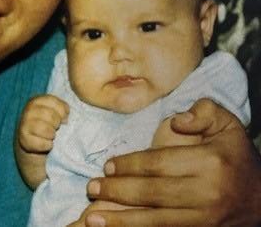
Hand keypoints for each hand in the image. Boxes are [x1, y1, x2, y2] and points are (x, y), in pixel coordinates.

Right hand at [17, 94, 68, 153]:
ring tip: (51, 135)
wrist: (30, 140)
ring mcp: (24, 124)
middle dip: (57, 123)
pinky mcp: (24, 139)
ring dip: (52, 134)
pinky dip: (48, 145)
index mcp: (36, 101)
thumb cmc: (46, 123)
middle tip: (55, 127)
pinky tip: (47, 144)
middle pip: (51, 116)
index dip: (62, 111)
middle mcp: (28, 110)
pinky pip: (42, 143)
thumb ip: (61, 109)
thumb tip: (65, 119)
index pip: (52, 101)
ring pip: (46, 129)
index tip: (64, 118)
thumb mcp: (53, 111)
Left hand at [78, 99, 260, 226]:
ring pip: (155, 222)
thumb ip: (202, 112)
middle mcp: (207, 195)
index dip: (129, 165)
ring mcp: (204, 220)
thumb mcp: (226, 122)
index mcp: (209, 163)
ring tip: (92, 219)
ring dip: (121, 220)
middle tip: (91, 188)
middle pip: (152, 194)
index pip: (159, 164)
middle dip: (118, 192)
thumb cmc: (236, 154)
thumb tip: (176, 121)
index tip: (107, 166)